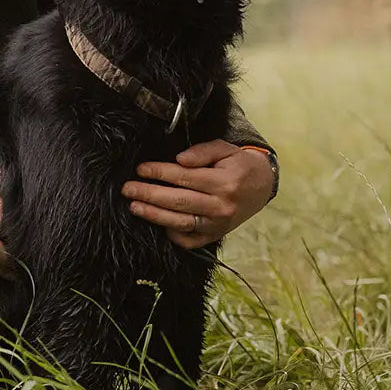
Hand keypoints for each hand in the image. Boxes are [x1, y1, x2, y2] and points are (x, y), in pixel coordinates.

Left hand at [120, 140, 273, 248]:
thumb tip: (178, 159)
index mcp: (224, 182)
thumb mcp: (224, 149)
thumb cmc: (237, 163)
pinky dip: (173, 234)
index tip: (140, 169)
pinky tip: (158, 224)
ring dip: (155, 216)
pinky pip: (191, 241)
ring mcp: (219, 224)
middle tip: (128, 189)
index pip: (184, 177)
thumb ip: (202, 152)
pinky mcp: (216, 235)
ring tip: (134, 207)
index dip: (160, 173)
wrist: (262, 185)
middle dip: (149, 195)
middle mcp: (221, 206)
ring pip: (182, 223)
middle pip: (179, 201)